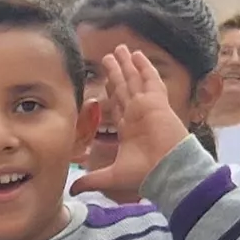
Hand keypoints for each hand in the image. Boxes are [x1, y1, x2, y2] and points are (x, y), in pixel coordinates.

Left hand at [70, 45, 196, 201]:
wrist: (167, 171)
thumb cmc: (145, 174)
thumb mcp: (111, 176)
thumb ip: (91, 180)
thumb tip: (72, 190)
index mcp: (129, 129)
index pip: (117, 105)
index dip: (111, 91)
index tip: (105, 80)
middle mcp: (138, 115)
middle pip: (124, 88)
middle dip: (117, 72)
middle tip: (109, 56)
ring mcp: (148, 107)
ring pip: (134, 80)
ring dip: (127, 65)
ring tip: (120, 49)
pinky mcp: (157, 102)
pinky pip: (150, 79)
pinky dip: (144, 67)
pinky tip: (137, 54)